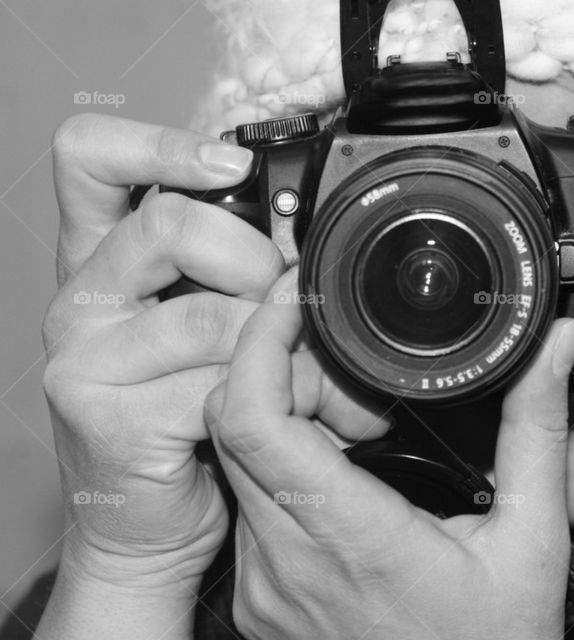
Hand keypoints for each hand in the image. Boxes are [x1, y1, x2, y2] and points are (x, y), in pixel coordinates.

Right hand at [38, 113, 283, 637]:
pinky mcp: (107, 417)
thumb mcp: (214, 332)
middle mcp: (81, 299)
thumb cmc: (189, 418)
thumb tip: (307, 245)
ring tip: (321, 380)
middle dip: (256, 262)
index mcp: (103, 260)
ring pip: (211, 317)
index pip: (92, 158)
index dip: (161, 144)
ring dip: (288, 350)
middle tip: (288, 306)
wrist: (149, 524)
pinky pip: (219, 386)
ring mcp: (83, 358)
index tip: (231, 167)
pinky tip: (299, 416)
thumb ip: (238, 278)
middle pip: (168, 225)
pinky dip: (282, 400)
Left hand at [205, 269, 573, 639]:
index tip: (292, 301)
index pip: (252, 419)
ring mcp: (264, 587)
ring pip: (233, 462)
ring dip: (278, 414)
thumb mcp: (532, 536)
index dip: (259, 343)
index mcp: (352, 538)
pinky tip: (337, 465)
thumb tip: (552, 347)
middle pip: (232, 423)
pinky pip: (246, 505)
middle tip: (346, 361)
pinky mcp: (259, 600)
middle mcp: (286, 563)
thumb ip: (538, 429)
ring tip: (353, 412)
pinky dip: (278, 462)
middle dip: (277, 366)